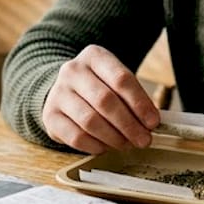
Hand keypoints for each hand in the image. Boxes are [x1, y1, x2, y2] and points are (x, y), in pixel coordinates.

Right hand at [42, 44, 160, 152]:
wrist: (65, 89)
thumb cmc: (99, 86)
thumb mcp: (115, 80)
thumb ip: (133, 98)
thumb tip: (150, 124)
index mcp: (94, 56)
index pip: (121, 79)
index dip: (140, 103)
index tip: (153, 122)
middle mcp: (72, 71)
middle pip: (105, 101)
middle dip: (129, 124)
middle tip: (144, 139)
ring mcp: (58, 93)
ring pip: (90, 121)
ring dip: (114, 138)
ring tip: (127, 144)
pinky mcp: (50, 116)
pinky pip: (76, 137)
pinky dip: (95, 146)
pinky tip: (107, 147)